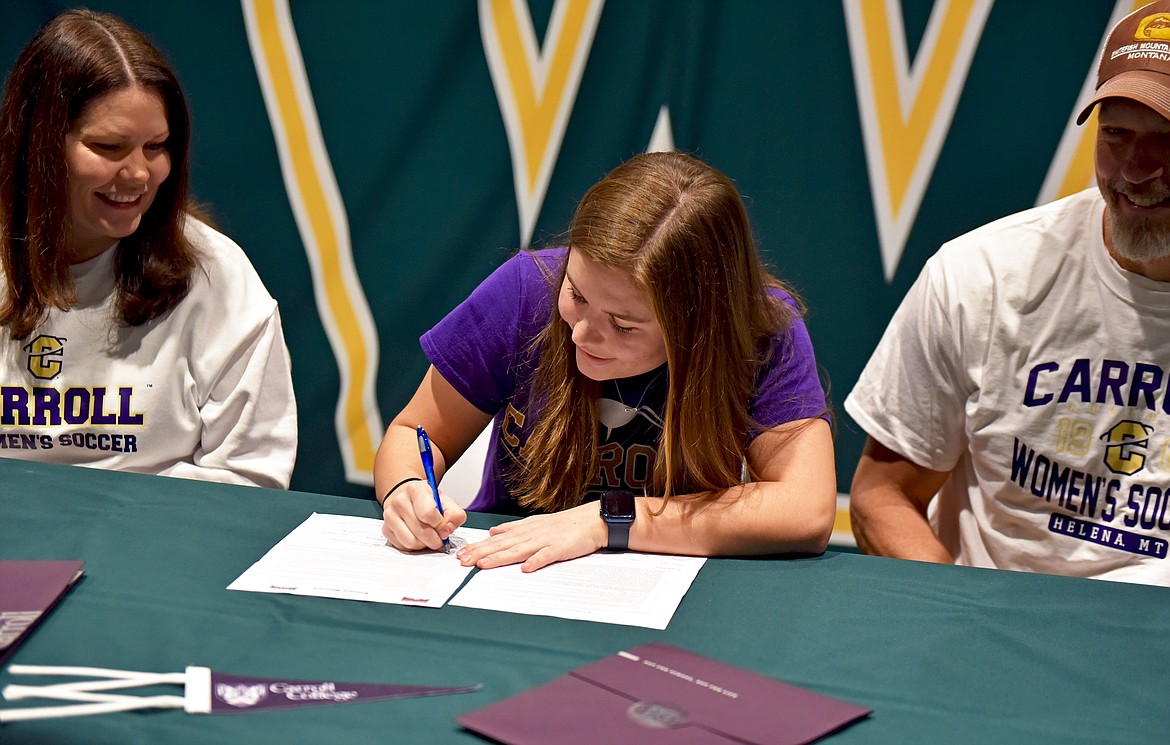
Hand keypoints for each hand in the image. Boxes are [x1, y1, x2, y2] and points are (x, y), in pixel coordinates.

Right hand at [380, 480, 466, 550]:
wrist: (409, 498)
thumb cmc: (428, 501)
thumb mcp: (446, 502)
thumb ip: (455, 514)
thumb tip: (448, 528)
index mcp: (416, 489)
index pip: (428, 513)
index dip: (440, 525)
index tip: (444, 528)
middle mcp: (399, 501)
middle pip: (421, 531)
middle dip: (435, 539)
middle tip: (439, 538)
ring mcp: (390, 515)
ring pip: (411, 542)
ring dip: (424, 544)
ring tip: (428, 537)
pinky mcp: (386, 529)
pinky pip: (403, 546)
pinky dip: (414, 547)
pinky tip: (418, 537)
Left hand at [455, 502, 606, 571]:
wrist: (590, 520)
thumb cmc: (563, 525)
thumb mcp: (534, 523)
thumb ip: (512, 529)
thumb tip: (492, 531)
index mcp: (523, 530)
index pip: (496, 539)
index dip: (478, 547)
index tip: (460, 554)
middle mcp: (530, 534)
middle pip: (502, 545)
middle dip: (481, 553)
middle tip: (462, 561)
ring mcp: (545, 541)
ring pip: (518, 550)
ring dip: (500, 557)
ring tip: (483, 564)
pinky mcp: (560, 548)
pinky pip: (547, 556)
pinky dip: (536, 561)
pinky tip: (526, 568)